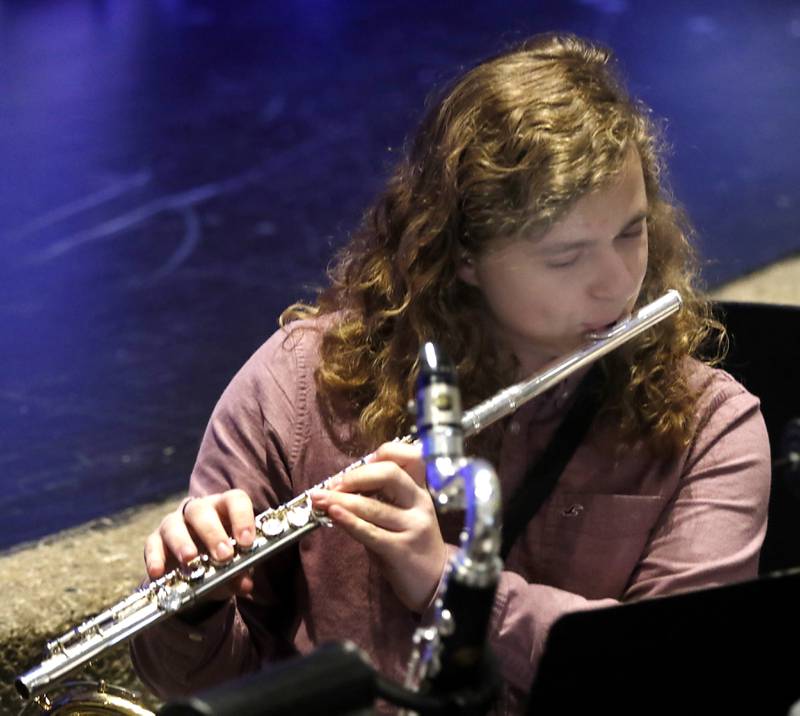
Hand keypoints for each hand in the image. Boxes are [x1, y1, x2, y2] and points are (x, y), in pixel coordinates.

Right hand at [144, 489, 256, 600]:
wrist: (197, 569)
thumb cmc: (222, 557)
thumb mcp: (234, 566)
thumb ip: (240, 573)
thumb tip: (245, 585)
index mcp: (224, 508)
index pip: (235, 500)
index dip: (242, 518)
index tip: (246, 542)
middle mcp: (198, 510)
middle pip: (202, 511)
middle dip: (213, 533)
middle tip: (223, 556)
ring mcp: (174, 522)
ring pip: (174, 524)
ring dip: (182, 542)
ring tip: (190, 559)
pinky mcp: (155, 540)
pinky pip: (152, 544)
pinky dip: (155, 558)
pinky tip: (158, 572)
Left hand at [311, 441, 446, 613]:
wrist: (436, 581)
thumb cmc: (411, 542)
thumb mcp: (405, 513)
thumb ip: (382, 497)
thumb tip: (341, 485)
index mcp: (420, 490)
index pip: (410, 457)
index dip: (384, 453)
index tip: (363, 463)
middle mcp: (420, 504)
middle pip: (390, 474)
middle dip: (356, 476)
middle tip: (334, 484)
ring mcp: (412, 527)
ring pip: (373, 506)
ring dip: (340, 500)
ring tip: (318, 499)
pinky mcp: (400, 550)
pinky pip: (370, 532)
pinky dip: (348, 521)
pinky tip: (333, 514)